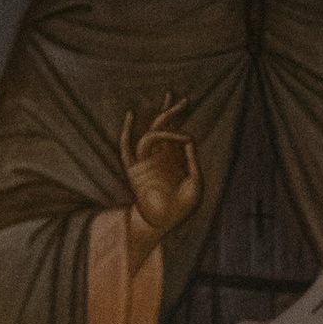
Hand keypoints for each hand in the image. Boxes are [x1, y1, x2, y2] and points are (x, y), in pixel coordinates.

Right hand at [118, 95, 201, 254]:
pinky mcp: (133, 169)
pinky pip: (126, 147)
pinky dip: (127, 132)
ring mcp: (146, 161)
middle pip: (164, 127)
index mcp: (175, 158)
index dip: (179, 116)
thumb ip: (192, 161)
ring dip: (162, 127)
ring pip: (150, 136)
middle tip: (183, 99)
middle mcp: (160, 156)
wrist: (164, 224)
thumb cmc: (182, 208)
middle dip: (172, 112)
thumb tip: (189, 137)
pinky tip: (131, 116)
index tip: (187, 111)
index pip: (176, 131)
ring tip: (173, 120)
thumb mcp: (196, 183)